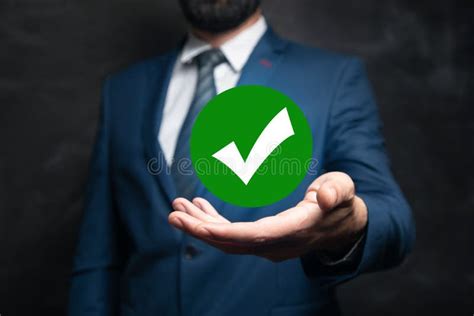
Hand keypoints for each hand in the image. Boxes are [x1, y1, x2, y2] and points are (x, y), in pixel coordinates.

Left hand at [168, 172, 367, 261]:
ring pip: (228, 241)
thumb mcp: (343, 190)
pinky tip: (200, 207)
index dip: (224, 232)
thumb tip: (323, 196)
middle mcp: (276, 243)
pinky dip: (215, 222)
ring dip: (202, 226)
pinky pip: (233, 235)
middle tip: (174, 214)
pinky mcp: (263, 239)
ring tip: (178, 208)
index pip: (254, 236)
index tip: (197, 224)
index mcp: (293, 230)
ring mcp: (268, 245)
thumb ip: (336, 191)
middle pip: (232, 243)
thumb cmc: (342, 204)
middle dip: (201, 230)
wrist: (343, 226)